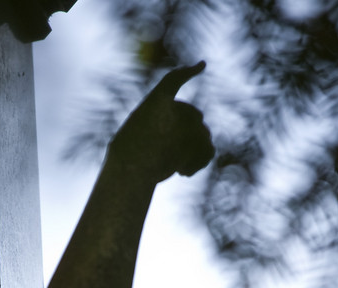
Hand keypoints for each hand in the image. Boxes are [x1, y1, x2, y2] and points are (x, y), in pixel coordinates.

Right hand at [109, 62, 214, 181]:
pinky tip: (183, 173)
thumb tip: (200, 138)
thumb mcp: (137, 137)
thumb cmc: (127, 155)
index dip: (188, 71)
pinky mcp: (198, 141)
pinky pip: (209, 150)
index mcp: (156, 100)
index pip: (174, 80)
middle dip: (191, 135)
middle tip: (173, 156)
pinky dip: (199, 163)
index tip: (203, 64)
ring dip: (193, 153)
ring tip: (175, 168)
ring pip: (204, 136)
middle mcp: (177, 106)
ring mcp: (190, 122)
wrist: (130, 168)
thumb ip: (163, 129)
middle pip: (196, 116)